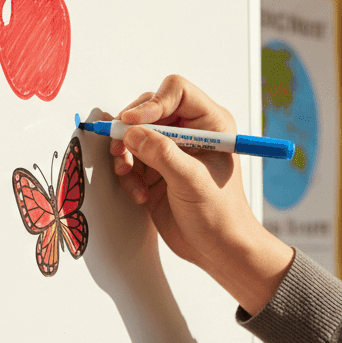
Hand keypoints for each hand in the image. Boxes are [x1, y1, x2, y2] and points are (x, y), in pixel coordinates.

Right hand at [111, 75, 293, 313]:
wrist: (218, 250)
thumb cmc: (220, 216)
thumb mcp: (192, 181)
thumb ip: (162, 154)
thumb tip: (132, 133)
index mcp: (210, 124)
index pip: (175, 92)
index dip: (152, 103)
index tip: (134, 122)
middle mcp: (189, 133)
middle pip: (148, 110)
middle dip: (130, 130)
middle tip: (121, 149)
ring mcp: (170, 153)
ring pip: (133, 136)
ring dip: (125, 155)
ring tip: (129, 176)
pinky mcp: (155, 172)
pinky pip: (130, 161)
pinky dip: (128, 177)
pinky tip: (140, 195)